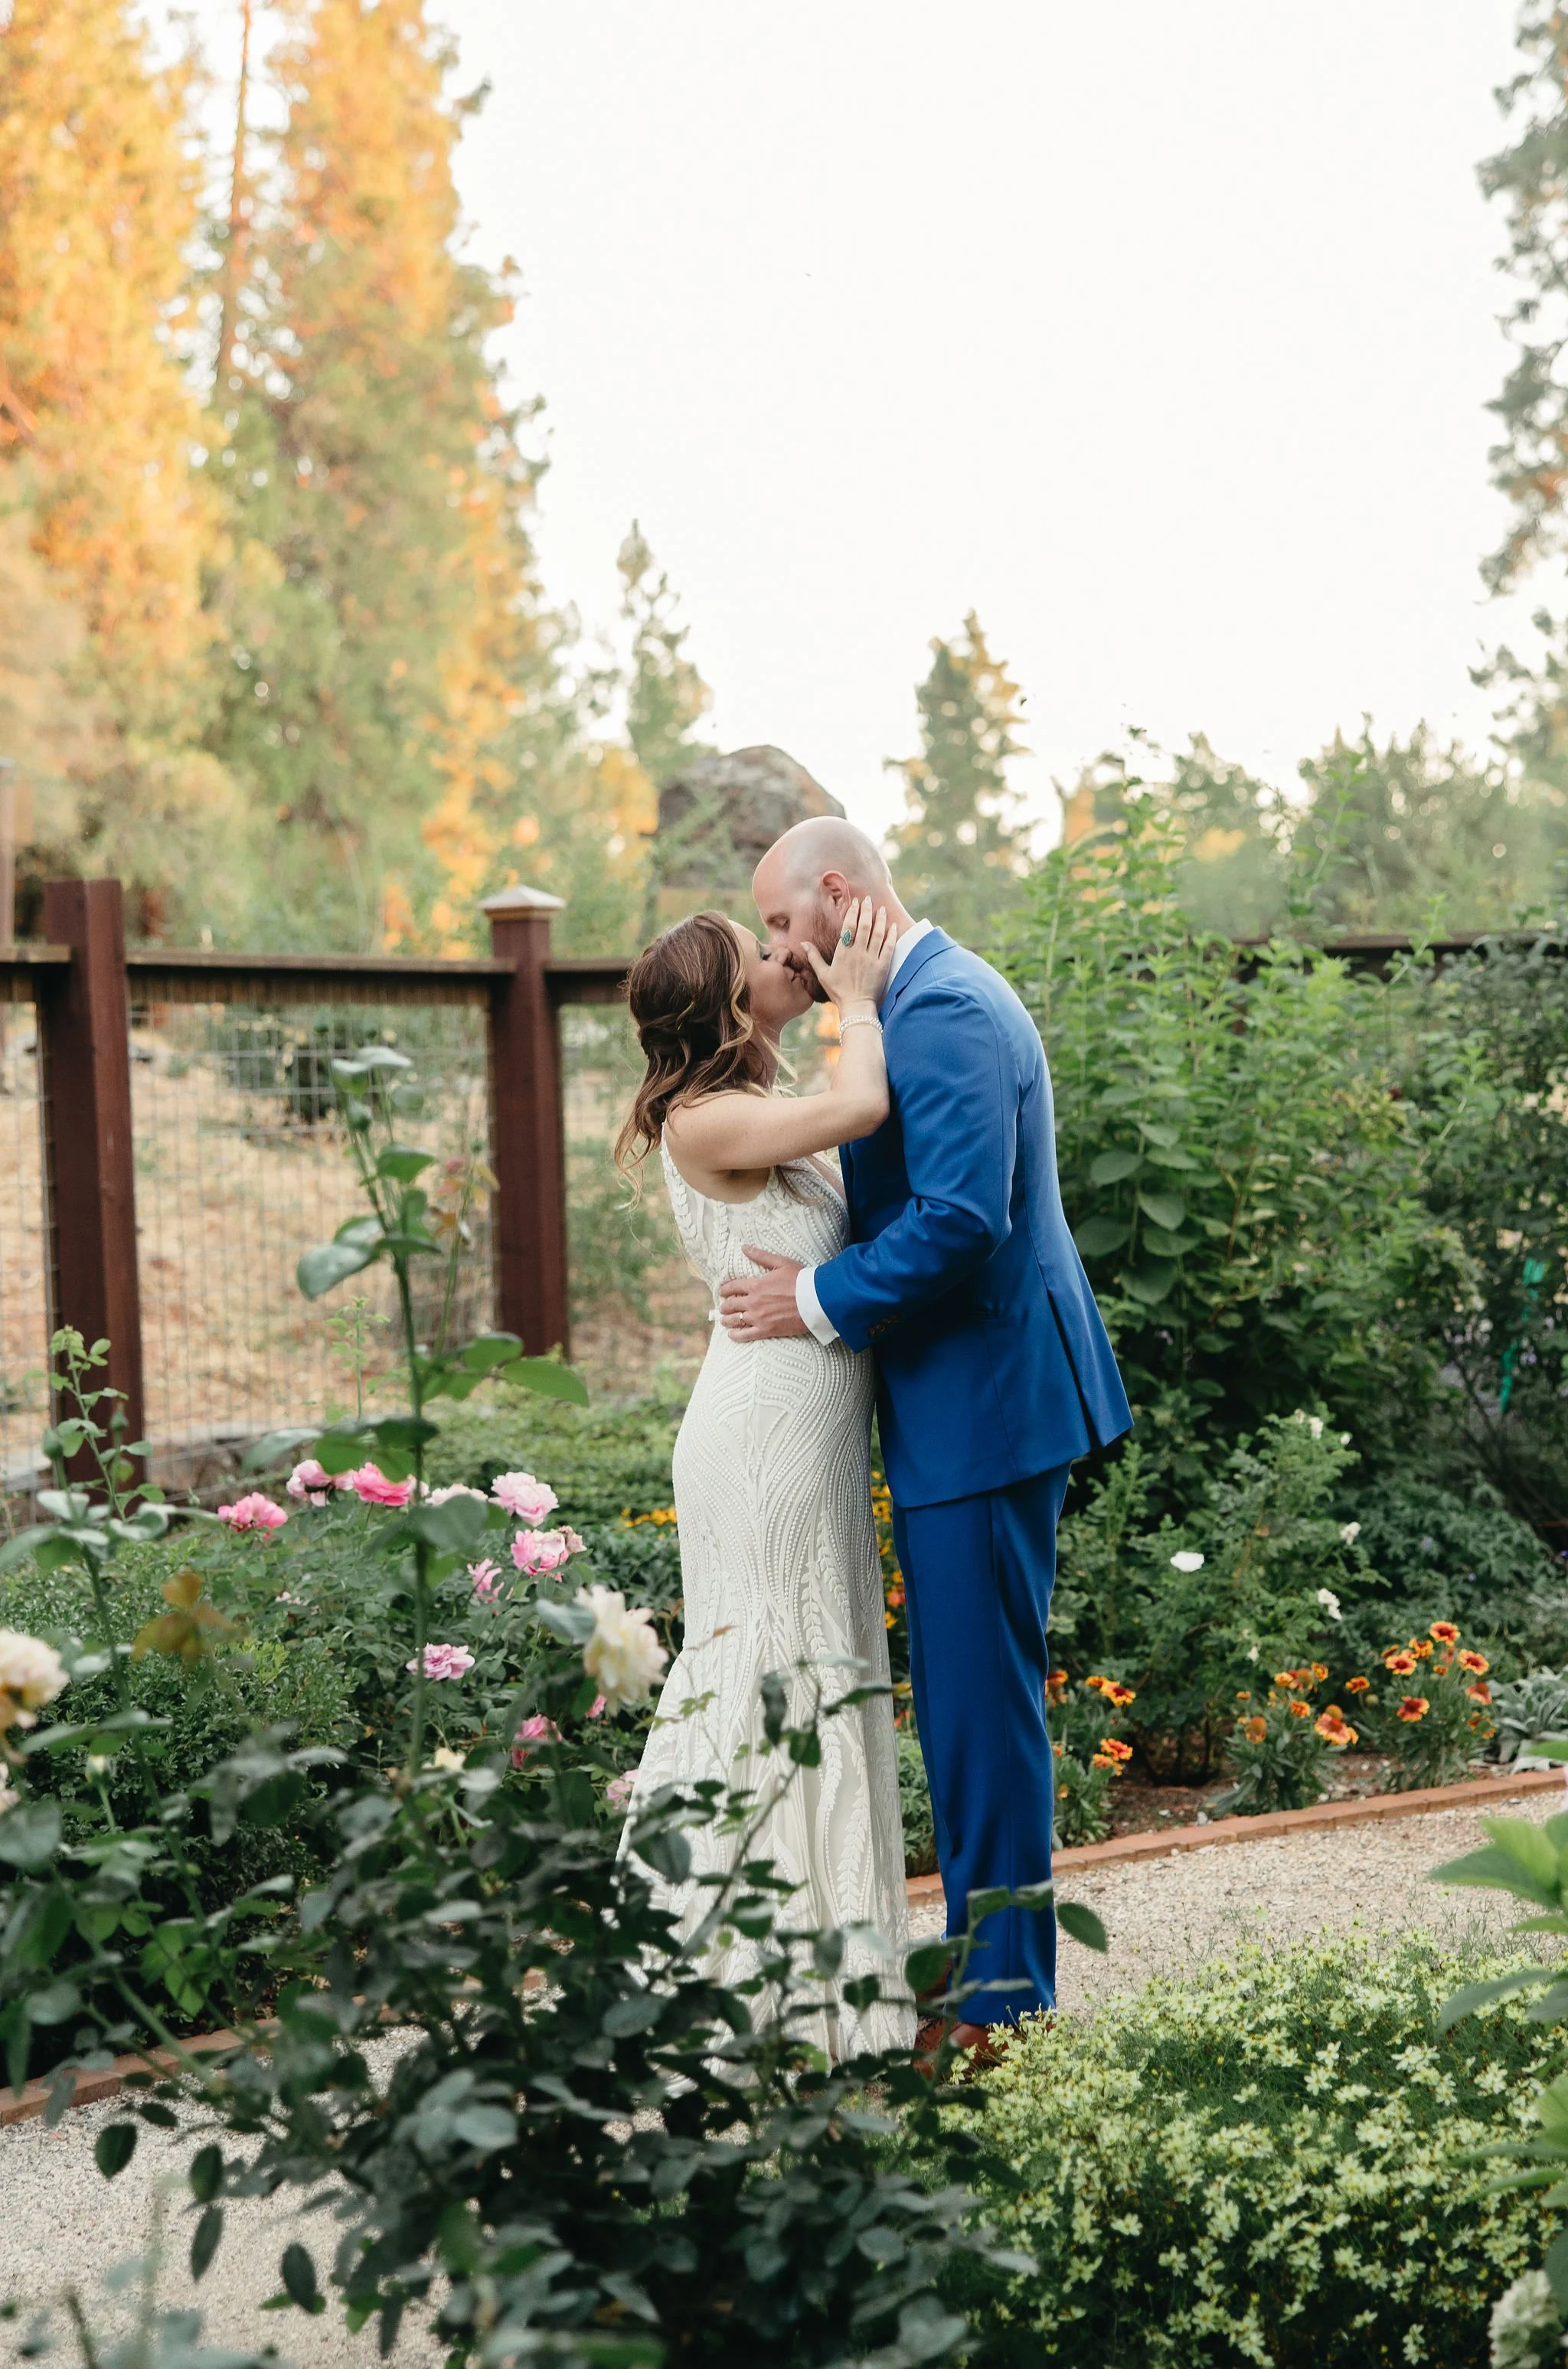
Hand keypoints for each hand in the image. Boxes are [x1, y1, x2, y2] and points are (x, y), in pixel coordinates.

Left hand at [718, 1248, 808, 1339]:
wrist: (816, 1300)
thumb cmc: (801, 1279)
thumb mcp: (781, 1263)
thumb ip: (761, 1256)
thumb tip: (745, 1247)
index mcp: (756, 1285)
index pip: (733, 1286)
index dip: (725, 1288)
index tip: (722, 1291)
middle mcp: (753, 1302)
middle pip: (731, 1305)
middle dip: (725, 1305)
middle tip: (723, 1307)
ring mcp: (759, 1317)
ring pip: (735, 1320)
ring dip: (727, 1320)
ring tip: (724, 1320)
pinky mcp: (766, 1330)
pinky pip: (745, 1335)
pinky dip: (736, 1336)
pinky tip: (732, 1335)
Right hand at [803, 896, 894, 1014]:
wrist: (856, 1006)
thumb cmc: (838, 991)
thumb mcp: (823, 974)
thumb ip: (814, 957)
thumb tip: (802, 943)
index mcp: (843, 953)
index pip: (849, 927)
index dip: (853, 912)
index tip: (856, 902)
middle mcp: (857, 953)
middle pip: (864, 926)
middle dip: (867, 911)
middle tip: (869, 900)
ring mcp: (871, 959)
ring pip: (877, 934)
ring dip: (880, 919)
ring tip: (881, 908)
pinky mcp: (882, 966)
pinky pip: (888, 946)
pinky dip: (891, 935)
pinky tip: (892, 925)